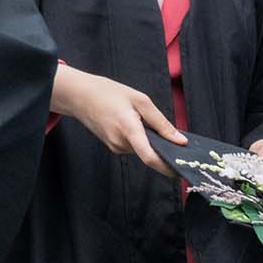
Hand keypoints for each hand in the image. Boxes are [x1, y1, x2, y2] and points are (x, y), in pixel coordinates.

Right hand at [53, 64, 180, 176]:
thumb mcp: (139, 100)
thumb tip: (180, 141)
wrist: (78, 95)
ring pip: (142, 149)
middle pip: (150, 154)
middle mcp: (121, 143)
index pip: (150, 157)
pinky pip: (134, 146)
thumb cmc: (108, 93)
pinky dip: (141, 139)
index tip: (183, 169)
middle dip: (163, 149)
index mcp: (129, 129)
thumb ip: (161, 122)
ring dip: (150, 141)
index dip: (168, 167)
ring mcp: (115, 147)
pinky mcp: (113, 146)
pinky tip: (136, 123)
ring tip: (146, 120)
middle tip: (175, 138)